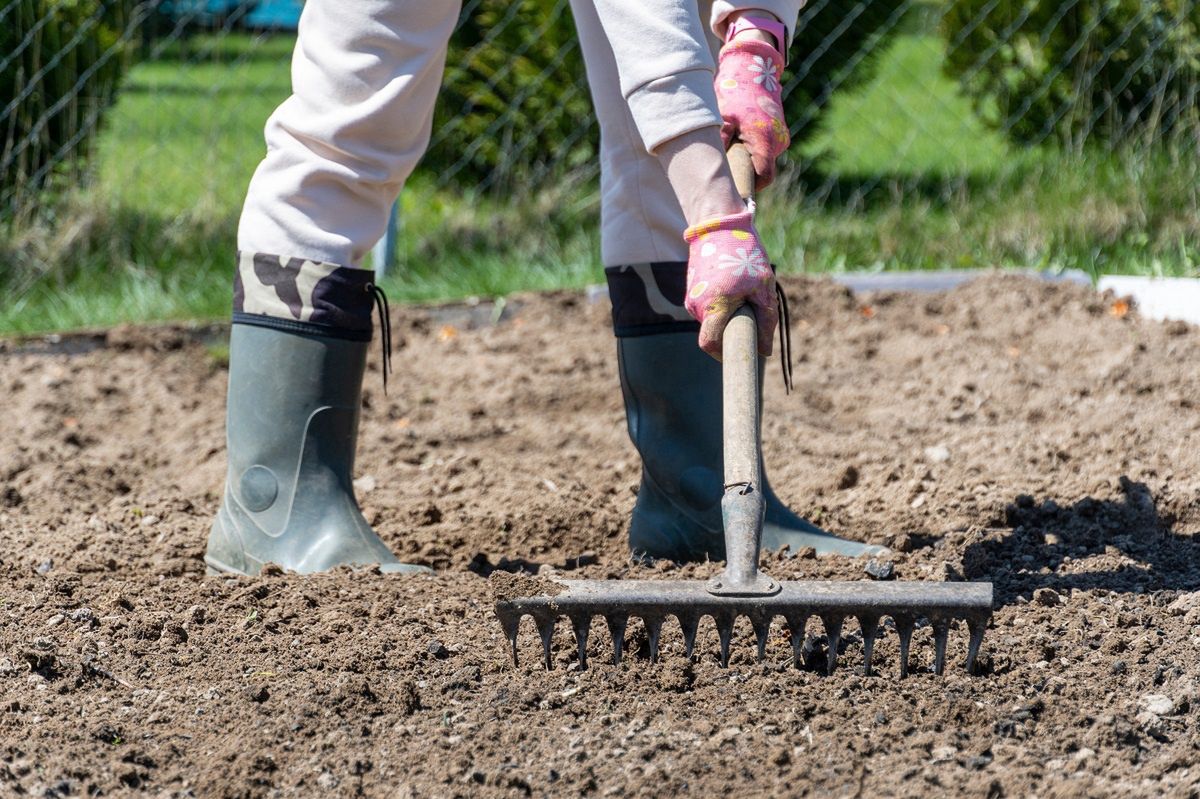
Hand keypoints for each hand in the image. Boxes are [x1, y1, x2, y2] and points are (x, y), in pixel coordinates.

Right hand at [684, 211, 777, 358]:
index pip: (709, 344)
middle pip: (713, 332)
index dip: (721, 355)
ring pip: (711, 320)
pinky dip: (720, 304)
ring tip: (740, 290)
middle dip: (730, 329)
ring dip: (726, 315)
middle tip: (749, 309)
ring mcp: (691, 297)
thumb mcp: (763, 287)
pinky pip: (707, 308)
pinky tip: (731, 284)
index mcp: (714, 306)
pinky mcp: (691, 290)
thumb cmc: (743, 254)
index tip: (736, 354)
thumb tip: (765, 352)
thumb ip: (766, 321)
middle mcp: (696, 305)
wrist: (718, 224)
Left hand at [715, 38, 789, 188]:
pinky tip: (738, 139)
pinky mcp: (778, 130)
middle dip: (746, 173)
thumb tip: (712, 166)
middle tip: (726, 169)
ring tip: (731, 148)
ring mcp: (780, 135)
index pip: (764, 178)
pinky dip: (753, 149)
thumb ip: (719, 141)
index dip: (750, 187)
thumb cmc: (736, 91)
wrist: (754, 66)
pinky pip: (765, 147)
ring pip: (763, 159)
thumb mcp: (722, 116)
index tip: (735, 188)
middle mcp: (778, 140)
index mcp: (765, 140)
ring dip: (748, 159)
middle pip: (763, 170)